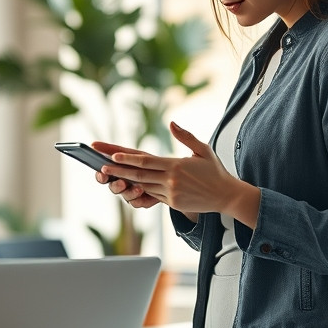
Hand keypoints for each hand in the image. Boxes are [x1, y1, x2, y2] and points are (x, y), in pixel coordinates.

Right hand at [91, 141, 162, 209]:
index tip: (102, 171)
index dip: (100, 175)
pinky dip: (139, 199)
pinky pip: (136, 203)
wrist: (169, 175)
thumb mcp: (132, 154)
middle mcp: (121, 183)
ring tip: (139, 188)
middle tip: (122, 182)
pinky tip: (144, 193)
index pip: (103, 175)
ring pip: (125, 197)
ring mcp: (131, 193)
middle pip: (113, 187)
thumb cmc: (148, 161)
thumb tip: (93, 144)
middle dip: (116, 185)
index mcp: (116, 172)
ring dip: (130, 192)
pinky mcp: (141, 201)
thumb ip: (113, 150)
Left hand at [100, 123, 250, 220]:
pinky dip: (140, 189)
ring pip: (142, 186)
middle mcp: (170, 181)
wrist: (226, 196)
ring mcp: (170, 194)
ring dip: (125, 181)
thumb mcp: (202, 150)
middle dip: (118, 170)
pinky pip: (152, 195)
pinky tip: (127, 184)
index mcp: (176, 166)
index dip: (127, 158)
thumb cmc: (214, 171)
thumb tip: (171, 123)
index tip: (112, 155)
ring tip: (109, 175)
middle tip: (101, 167)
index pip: (146, 161)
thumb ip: (186, 136)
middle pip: (139, 175)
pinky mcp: (172, 203)